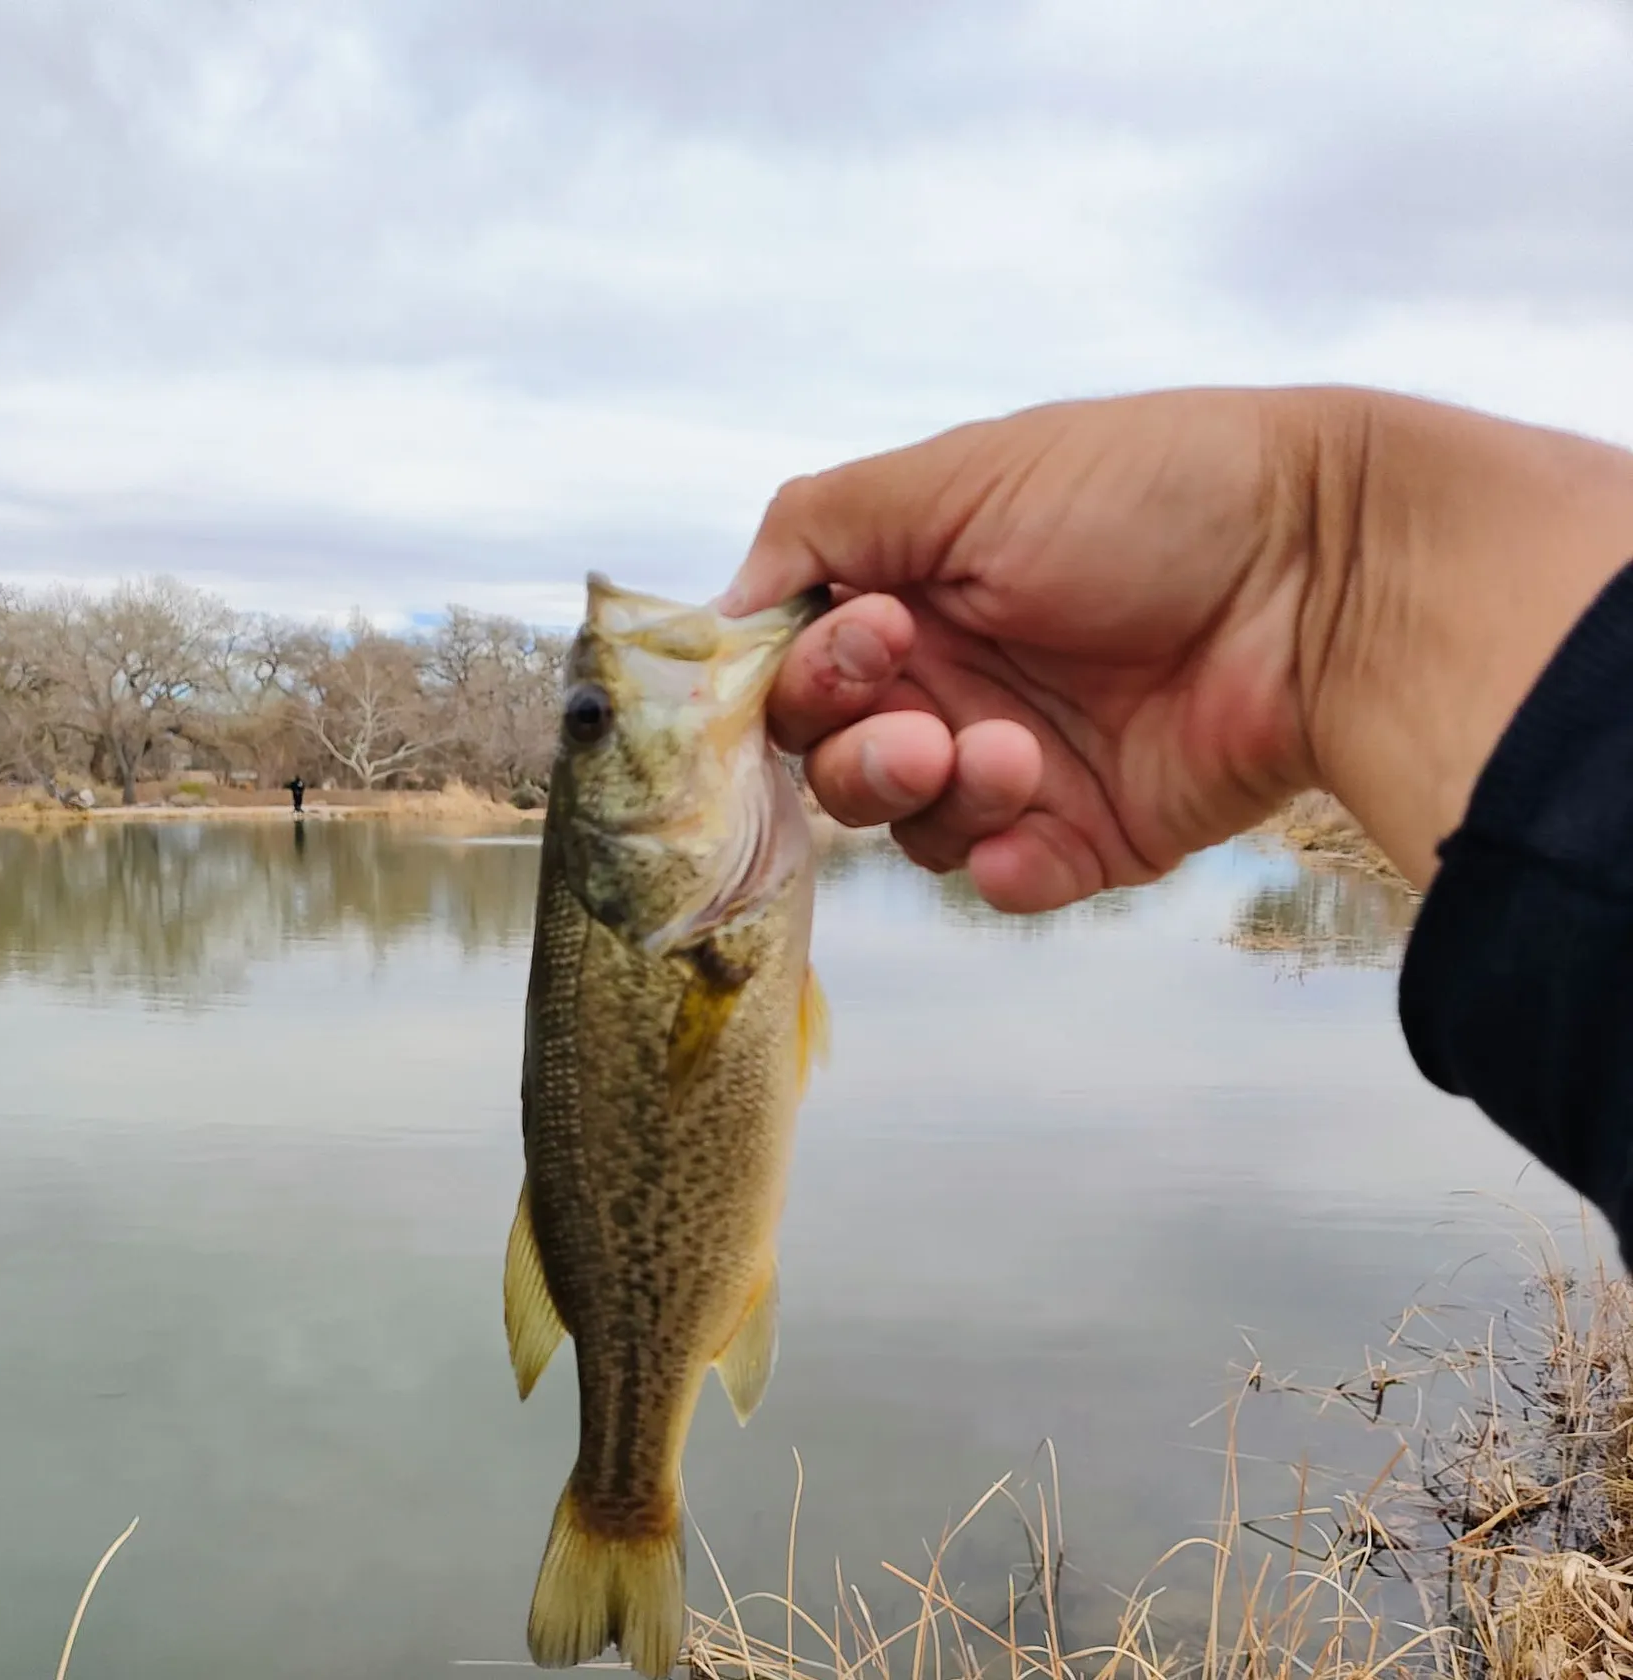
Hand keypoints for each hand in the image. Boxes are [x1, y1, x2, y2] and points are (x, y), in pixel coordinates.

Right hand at [723, 388, 1632, 910]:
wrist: (1324, 576)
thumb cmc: (1146, 498)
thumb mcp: (963, 476)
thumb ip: (822, 524)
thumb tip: (723, 607)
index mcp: (917, 593)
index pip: (800, 668)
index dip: (805, 675)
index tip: (869, 641)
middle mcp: (955, 680)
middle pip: (835, 763)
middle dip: (859, 751)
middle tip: (923, 717)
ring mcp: (1018, 763)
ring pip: (909, 829)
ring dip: (940, 796)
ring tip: (1020, 753)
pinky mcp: (1084, 834)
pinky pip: (998, 881)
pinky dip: (1002, 863)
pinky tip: (1038, 822)